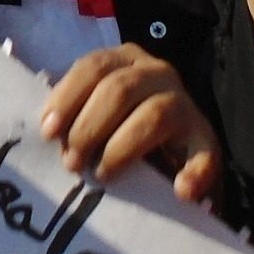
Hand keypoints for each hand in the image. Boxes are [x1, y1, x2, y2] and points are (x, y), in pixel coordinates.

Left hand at [39, 45, 221, 204]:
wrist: (172, 150)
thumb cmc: (117, 128)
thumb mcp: (95, 112)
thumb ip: (75, 114)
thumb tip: (46, 131)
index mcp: (124, 61)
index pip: (93, 66)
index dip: (67, 97)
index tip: (48, 132)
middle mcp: (156, 73)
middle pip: (119, 89)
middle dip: (88, 128)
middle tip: (72, 163)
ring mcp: (185, 104)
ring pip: (155, 114)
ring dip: (122, 148)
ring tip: (103, 176)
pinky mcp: (206, 139)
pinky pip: (205, 154)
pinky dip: (194, 172)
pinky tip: (181, 192)